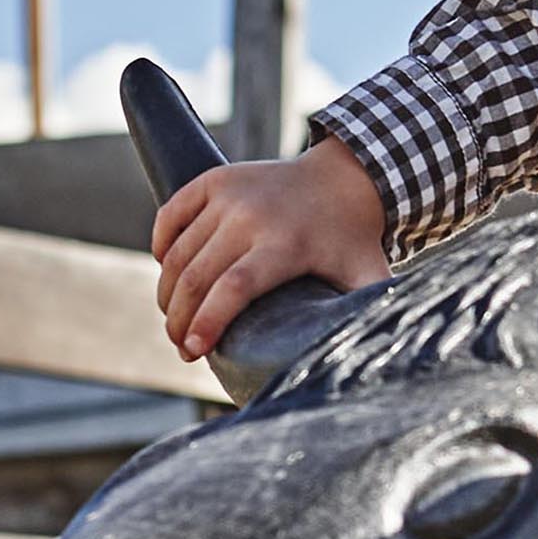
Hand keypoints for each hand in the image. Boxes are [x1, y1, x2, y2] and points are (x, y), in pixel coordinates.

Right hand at [151, 137, 391, 367]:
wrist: (345, 176)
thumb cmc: (351, 240)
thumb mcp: (367, 277)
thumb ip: (368, 314)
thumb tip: (375, 362)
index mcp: (286, 244)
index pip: (234, 288)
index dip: (207, 322)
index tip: (192, 351)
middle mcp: (252, 216)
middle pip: (198, 276)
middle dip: (180, 319)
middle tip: (181, 347)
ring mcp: (229, 195)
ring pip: (179, 253)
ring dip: (168, 292)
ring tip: (174, 320)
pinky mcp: (214, 180)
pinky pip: (172, 215)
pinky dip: (162, 245)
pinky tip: (167, 272)